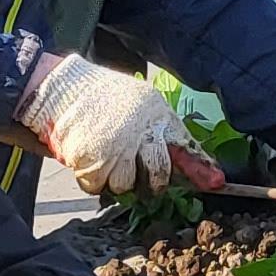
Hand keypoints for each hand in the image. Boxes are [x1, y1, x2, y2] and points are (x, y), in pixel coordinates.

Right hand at [21, 55, 226, 197]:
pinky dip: (92, 179)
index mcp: (156, 116)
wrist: (61, 88)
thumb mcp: (140, 103)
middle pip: (158, 176)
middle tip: (140, 176)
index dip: (199, 168)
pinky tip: (88, 159)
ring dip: (116, 179)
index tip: (215, 182)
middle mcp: (140, 134)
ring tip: (106, 157)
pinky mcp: (91, 163)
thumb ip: (162, 130)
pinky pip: (98, 187)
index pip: (184, 147)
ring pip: (126, 186)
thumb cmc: (101, 97)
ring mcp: (116, 150)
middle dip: (153, 183)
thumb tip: (186, 161)